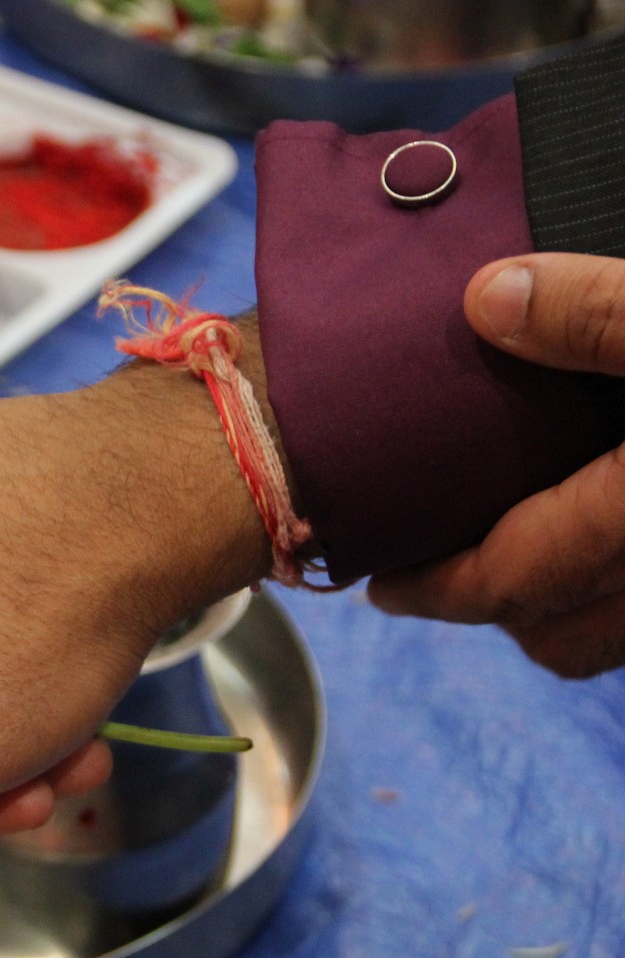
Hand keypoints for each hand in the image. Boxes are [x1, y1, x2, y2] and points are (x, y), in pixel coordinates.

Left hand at [369, 253, 624, 676]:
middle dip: (487, 604)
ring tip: (504, 543)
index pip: (510, 584)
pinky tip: (588, 524)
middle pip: (558, 634)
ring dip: (557, 603)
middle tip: (430, 560)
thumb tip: (486, 300)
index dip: (433, 587)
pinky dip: (611, 590)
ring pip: (612, 633)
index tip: (378, 579)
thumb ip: (599, 311)